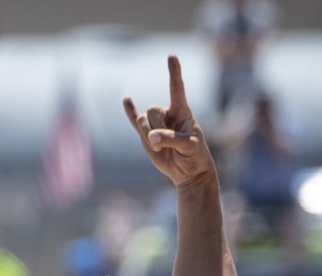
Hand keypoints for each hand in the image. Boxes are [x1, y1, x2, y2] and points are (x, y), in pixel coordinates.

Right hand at [123, 55, 215, 188]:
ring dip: (148, 135)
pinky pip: (135, 121)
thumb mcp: (188, 146)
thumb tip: (151, 137)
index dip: (174, 72)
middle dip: (157, 127)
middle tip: (168, 144)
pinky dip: (129, 112)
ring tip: (159, 149)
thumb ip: (170, 139)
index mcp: (182, 111)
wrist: (188, 172)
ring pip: (142, 121)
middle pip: (153, 110)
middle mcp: (168, 114)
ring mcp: (156, 124)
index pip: (176, 88)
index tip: (171, 56)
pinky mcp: (146, 136)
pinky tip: (126, 101)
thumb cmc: (195, 155)